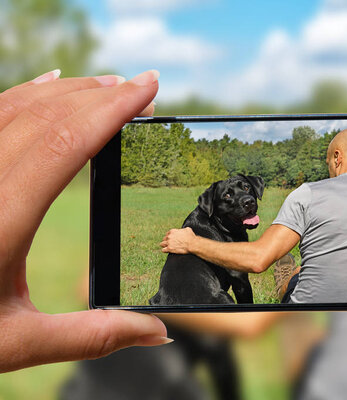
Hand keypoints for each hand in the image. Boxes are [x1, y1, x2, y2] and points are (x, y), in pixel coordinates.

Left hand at [0, 69, 169, 372]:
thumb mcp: (15, 342)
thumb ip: (90, 334)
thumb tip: (156, 332)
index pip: (65, 143)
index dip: (112, 111)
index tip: (148, 88)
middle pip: (43, 115)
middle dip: (98, 95)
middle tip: (140, 86)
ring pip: (10, 107)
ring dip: (64, 91)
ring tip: (105, 85)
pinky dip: (21, 94)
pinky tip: (44, 85)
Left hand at [160, 227, 196, 253]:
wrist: (192, 244)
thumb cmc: (191, 237)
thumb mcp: (187, 229)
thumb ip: (182, 229)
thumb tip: (183, 230)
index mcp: (172, 231)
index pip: (167, 234)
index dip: (170, 236)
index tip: (172, 239)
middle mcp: (169, 236)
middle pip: (164, 239)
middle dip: (167, 241)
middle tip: (171, 243)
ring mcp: (169, 243)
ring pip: (162, 244)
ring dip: (164, 245)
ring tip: (167, 247)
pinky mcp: (169, 249)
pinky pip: (163, 250)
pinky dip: (165, 250)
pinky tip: (167, 251)